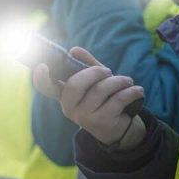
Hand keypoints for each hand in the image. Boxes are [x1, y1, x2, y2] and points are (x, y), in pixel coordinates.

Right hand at [31, 47, 146, 149]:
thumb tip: (74, 49)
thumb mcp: (96, 81)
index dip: (40, 77)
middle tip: (109, 71)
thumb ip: (87, 65)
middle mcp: (69, 108)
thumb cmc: (105, 99)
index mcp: (64, 95)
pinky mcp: (100, 123)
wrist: (120, 128)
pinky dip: (130, 92)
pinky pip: (117, 99)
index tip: (42, 65)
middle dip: (95, 72)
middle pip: (75, 84)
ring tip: (128, 81)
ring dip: (119, 81)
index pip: (46, 87)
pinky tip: (137, 90)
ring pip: (100, 90)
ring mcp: (83, 117)